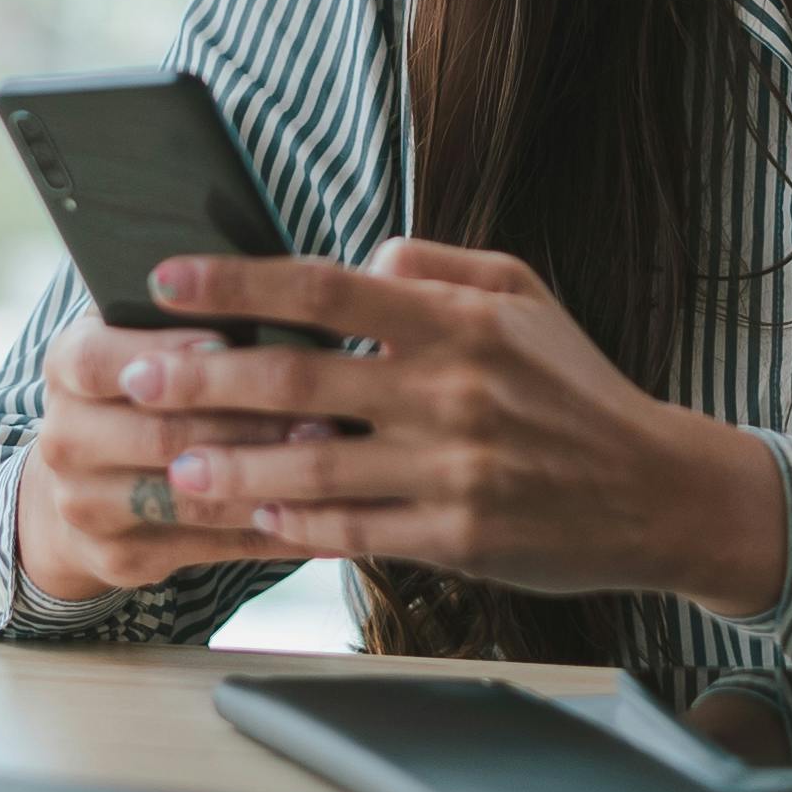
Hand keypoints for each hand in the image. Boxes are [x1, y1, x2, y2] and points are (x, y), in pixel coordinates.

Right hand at [14, 311, 322, 600]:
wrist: (84, 477)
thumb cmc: (145, 381)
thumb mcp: (147, 331)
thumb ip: (191, 311)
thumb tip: (273, 288)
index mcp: (68, 366)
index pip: (102, 361)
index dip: (170, 356)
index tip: (233, 345)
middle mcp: (64, 439)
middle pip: (158, 436)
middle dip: (246, 425)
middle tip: (323, 415)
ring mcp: (85, 505)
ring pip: (187, 499)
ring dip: (266, 482)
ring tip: (331, 462)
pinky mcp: (117, 558)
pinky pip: (205, 550)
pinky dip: (268, 534)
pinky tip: (322, 519)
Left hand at [125, 240, 786, 613]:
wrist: (657, 488)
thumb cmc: (575, 385)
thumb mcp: (522, 292)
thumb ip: (434, 265)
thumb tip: (357, 257)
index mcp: (456, 320)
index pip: (325, 287)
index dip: (237, 282)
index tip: (165, 278)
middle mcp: (449, 389)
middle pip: (298, 375)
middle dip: (202, 377)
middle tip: (134, 378)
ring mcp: (451, 467)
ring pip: (312, 463)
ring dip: (231, 464)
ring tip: (173, 464)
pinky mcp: (457, 534)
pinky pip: (354, 529)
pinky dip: (296, 521)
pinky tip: (253, 513)